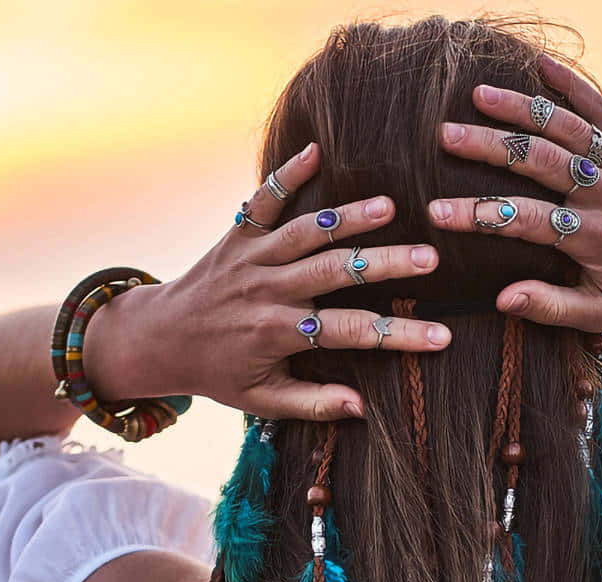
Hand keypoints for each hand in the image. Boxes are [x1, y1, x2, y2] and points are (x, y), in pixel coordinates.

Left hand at [97, 143, 451, 421]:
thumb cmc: (218, 372)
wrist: (159, 338)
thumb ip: (312, 404)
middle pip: (335, 273)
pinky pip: (262, 199)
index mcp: (278, 333)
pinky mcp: (238, 233)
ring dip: (347, 217)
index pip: (350, 334)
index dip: (398, 336)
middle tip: (431, 257)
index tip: (443, 338)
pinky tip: (317, 151)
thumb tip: (363, 409)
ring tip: (390, 205)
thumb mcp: (261, 401)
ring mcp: (252, 258)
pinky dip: (286, 175)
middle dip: (386, 264)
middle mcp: (267, 291)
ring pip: (305, 233)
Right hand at [427, 55, 601, 333]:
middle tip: (445, 135)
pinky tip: (539, 65)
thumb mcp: (601, 316)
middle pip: (540, 161)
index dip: (479, 215)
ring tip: (478, 94)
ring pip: (566, 127)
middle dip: (489, 146)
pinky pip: (601, 108)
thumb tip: (502, 299)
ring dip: (520, 108)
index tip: (437, 212)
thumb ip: (550, 306)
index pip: (527, 221)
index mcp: (597, 238)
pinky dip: (572, 84)